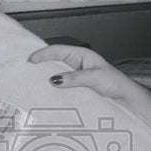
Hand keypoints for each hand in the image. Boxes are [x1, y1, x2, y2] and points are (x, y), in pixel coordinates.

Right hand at [29, 44, 144, 105]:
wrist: (125, 99)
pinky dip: (52, 89)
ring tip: (32, 84)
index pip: (57, 51)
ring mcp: (74, 76)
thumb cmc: (115, 83)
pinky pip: (60, 86)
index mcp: (80, 55)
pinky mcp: (75, 88)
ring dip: (45, 79)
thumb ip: (75, 78)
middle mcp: (76, 64)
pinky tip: (46, 94)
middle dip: (40, 66)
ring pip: (55, 75)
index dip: (42, 54)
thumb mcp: (95, 78)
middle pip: (53, 62)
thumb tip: (55, 79)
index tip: (30, 61)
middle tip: (26, 73)